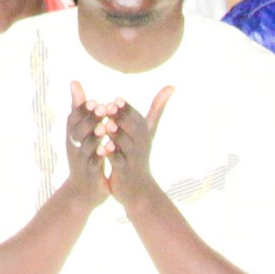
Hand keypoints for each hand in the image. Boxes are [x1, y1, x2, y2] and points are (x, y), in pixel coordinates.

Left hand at [101, 87, 174, 211]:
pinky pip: (118, 162)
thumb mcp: (148, 131)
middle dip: (121, 118)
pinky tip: (103, 148)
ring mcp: (133, 158)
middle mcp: (141, 144)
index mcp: (144, 132)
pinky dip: (111, 154)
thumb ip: (157, 109)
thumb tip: (171, 85)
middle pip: (132, 129)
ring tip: (106, 126)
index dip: (127, 109)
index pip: (136, 117)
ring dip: (116, 134)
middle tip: (108, 107)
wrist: (138, 188)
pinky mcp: (124, 171)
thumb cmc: (140, 153)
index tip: (117, 99)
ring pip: (125, 144)